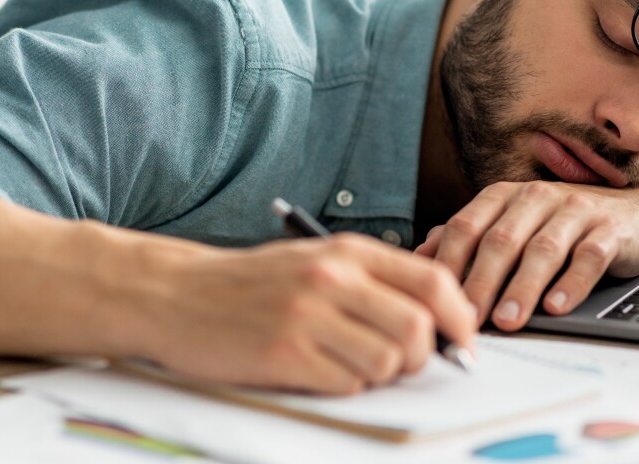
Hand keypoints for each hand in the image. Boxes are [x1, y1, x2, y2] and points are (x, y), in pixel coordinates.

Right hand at [136, 233, 476, 394]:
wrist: (177, 295)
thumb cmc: (253, 284)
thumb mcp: (317, 262)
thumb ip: (374, 283)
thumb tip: (437, 320)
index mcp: (347, 252)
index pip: (433, 281)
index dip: (460, 318)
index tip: (462, 341)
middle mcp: (332, 279)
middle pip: (417, 330)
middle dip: (420, 358)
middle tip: (399, 363)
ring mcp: (308, 317)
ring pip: (386, 364)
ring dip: (377, 375)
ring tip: (346, 363)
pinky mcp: (285, 355)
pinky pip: (347, 386)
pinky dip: (342, 387)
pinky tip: (315, 370)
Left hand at [414, 180, 638, 330]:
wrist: (637, 211)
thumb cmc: (564, 226)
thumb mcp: (514, 224)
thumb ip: (470, 236)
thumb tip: (422, 256)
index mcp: (506, 196)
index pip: (467, 226)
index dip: (450, 264)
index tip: (437, 301)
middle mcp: (537, 197)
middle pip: (502, 240)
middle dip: (482, 282)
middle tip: (469, 319)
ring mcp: (576, 210)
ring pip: (543, 249)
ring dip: (523, 287)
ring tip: (509, 319)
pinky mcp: (611, 229)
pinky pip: (589, 256)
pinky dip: (572, 282)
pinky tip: (557, 306)